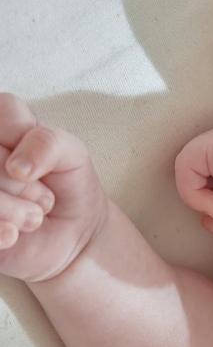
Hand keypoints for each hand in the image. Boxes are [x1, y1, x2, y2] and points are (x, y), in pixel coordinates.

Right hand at [0, 92, 109, 282]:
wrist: (72, 236)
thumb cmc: (64, 186)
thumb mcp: (72, 155)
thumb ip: (48, 142)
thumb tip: (17, 167)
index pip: (4, 110)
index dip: (29, 140)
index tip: (39, 165)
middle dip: (25, 183)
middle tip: (43, 199)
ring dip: (15, 209)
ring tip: (33, 218)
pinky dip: (1, 231)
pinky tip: (13, 236)